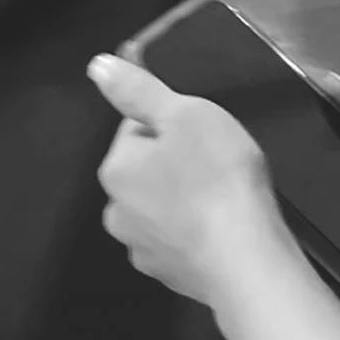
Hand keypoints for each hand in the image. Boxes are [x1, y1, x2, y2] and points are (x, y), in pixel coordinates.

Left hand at [89, 54, 288, 307]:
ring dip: (184, 197)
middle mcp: (116, 211)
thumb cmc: (217, 175)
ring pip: (160, 206)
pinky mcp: (166, 274)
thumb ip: (139, 91)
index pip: (137, 128)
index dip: (174, 123)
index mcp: (117, 169)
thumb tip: (95, 65)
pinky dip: (194, 229)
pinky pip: (177, 238)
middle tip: (218, 160)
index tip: (205, 131)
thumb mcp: (186, 115)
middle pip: (147, 170)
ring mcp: (140, 249)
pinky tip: (221, 225)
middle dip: (176, 162)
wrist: (244, 255)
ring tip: (224, 194)